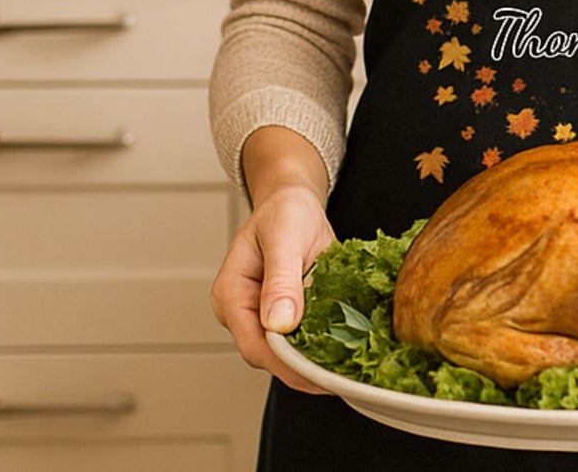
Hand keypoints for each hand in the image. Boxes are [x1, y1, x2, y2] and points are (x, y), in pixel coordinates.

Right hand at [210, 129, 335, 394]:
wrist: (294, 199)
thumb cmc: (285, 210)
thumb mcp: (285, 237)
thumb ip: (281, 279)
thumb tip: (280, 324)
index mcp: (231, 294)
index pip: (254, 345)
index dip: (285, 365)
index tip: (317, 376)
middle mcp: (242, 311)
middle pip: (269, 356)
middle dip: (303, 370)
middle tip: (340, 379)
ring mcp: (262, 315)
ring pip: (285, 351)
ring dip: (314, 361)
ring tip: (346, 370)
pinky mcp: (284, 314)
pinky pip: (300, 337)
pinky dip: (320, 345)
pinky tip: (345, 351)